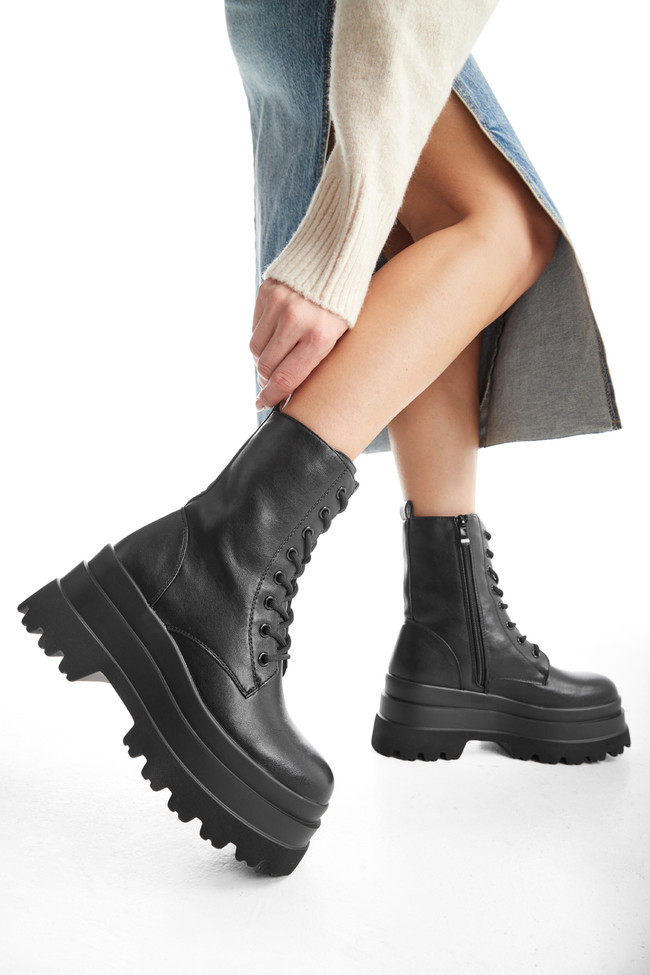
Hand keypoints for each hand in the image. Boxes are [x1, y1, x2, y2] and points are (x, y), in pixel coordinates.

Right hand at [250, 278, 348, 409]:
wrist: (339, 256)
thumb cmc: (343, 305)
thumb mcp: (337, 336)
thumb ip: (312, 360)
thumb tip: (284, 388)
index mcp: (319, 336)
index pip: (285, 379)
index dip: (271, 396)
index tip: (263, 404)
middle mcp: (296, 319)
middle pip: (265, 366)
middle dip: (265, 379)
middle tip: (268, 384)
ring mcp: (278, 303)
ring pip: (255, 347)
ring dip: (261, 358)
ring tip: (273, 358)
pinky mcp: (267, 290)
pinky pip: (255, 325)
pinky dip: (261, 336)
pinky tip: (274, 335)